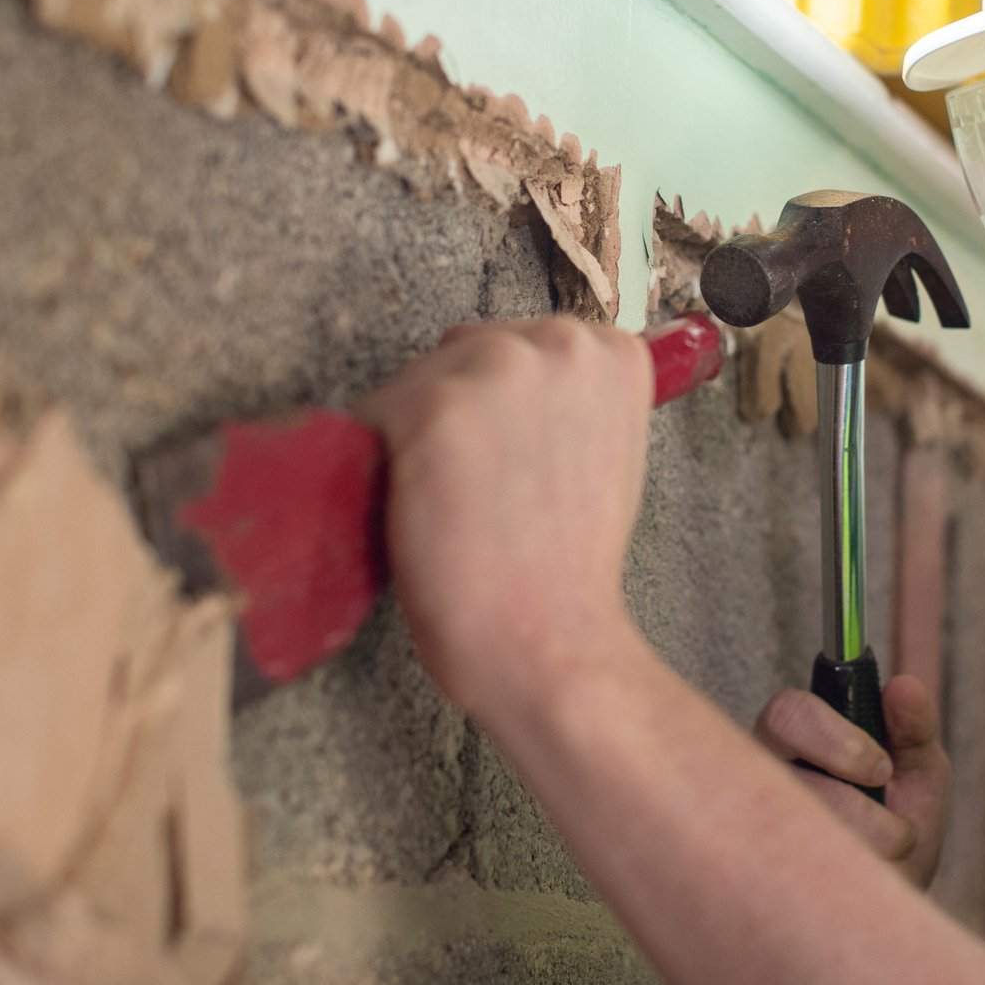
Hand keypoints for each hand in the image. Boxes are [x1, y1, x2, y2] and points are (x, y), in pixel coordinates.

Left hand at [357, 318, 654, 721]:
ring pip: (416, 380)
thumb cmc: (567, 566)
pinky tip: (413, 508)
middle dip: (455, 411)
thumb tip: (509, 385)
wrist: (548, 641)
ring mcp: (497, 371)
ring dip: (412, 435)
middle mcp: (560, 343)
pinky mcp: (435, 408)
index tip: (505, 454)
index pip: (520, 342)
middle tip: (471, 489)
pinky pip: (374, 414)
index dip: (502, 404)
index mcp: (610, 352)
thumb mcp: (605, 453)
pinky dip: (377, 460)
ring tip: (447, 504)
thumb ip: (570, 402)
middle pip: (464, 352)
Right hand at [753, 674, 951, 887]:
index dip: (833, 737)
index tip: (881, 768)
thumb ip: (914, 728)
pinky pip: (801, 877)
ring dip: (863, 848)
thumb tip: (903, 686)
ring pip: (797, 828)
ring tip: (885, 860)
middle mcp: (764, 779)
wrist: (890, 905)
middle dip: (847, 799)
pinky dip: (852, 883)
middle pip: (780, 776)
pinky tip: (863, 885)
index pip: (787, 714)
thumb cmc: (898, 823)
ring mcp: (756, 830)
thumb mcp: (918, 771)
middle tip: (889, 826)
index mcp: (797, 741)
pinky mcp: (763, 878)